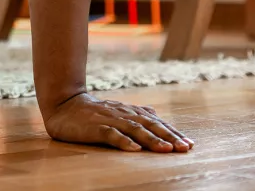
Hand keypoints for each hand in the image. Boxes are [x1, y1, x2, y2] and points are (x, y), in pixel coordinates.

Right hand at [43, 93, 192, 152]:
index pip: (157, 123)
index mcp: (131, 113)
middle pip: (151, 126)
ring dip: (152, 139)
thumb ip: (136, 113)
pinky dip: (123, 142)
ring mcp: (110, 120)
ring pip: (135, 130)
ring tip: (166, 149)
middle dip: (169, 137)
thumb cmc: (92, 111)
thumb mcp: (117, 111)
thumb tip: (156, 114)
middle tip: (185, 148)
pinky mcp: (95, 127)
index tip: (189, 144)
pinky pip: (111, 135)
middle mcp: (124, 115)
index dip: (173, 133)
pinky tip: (134, 149)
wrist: (64, 104)